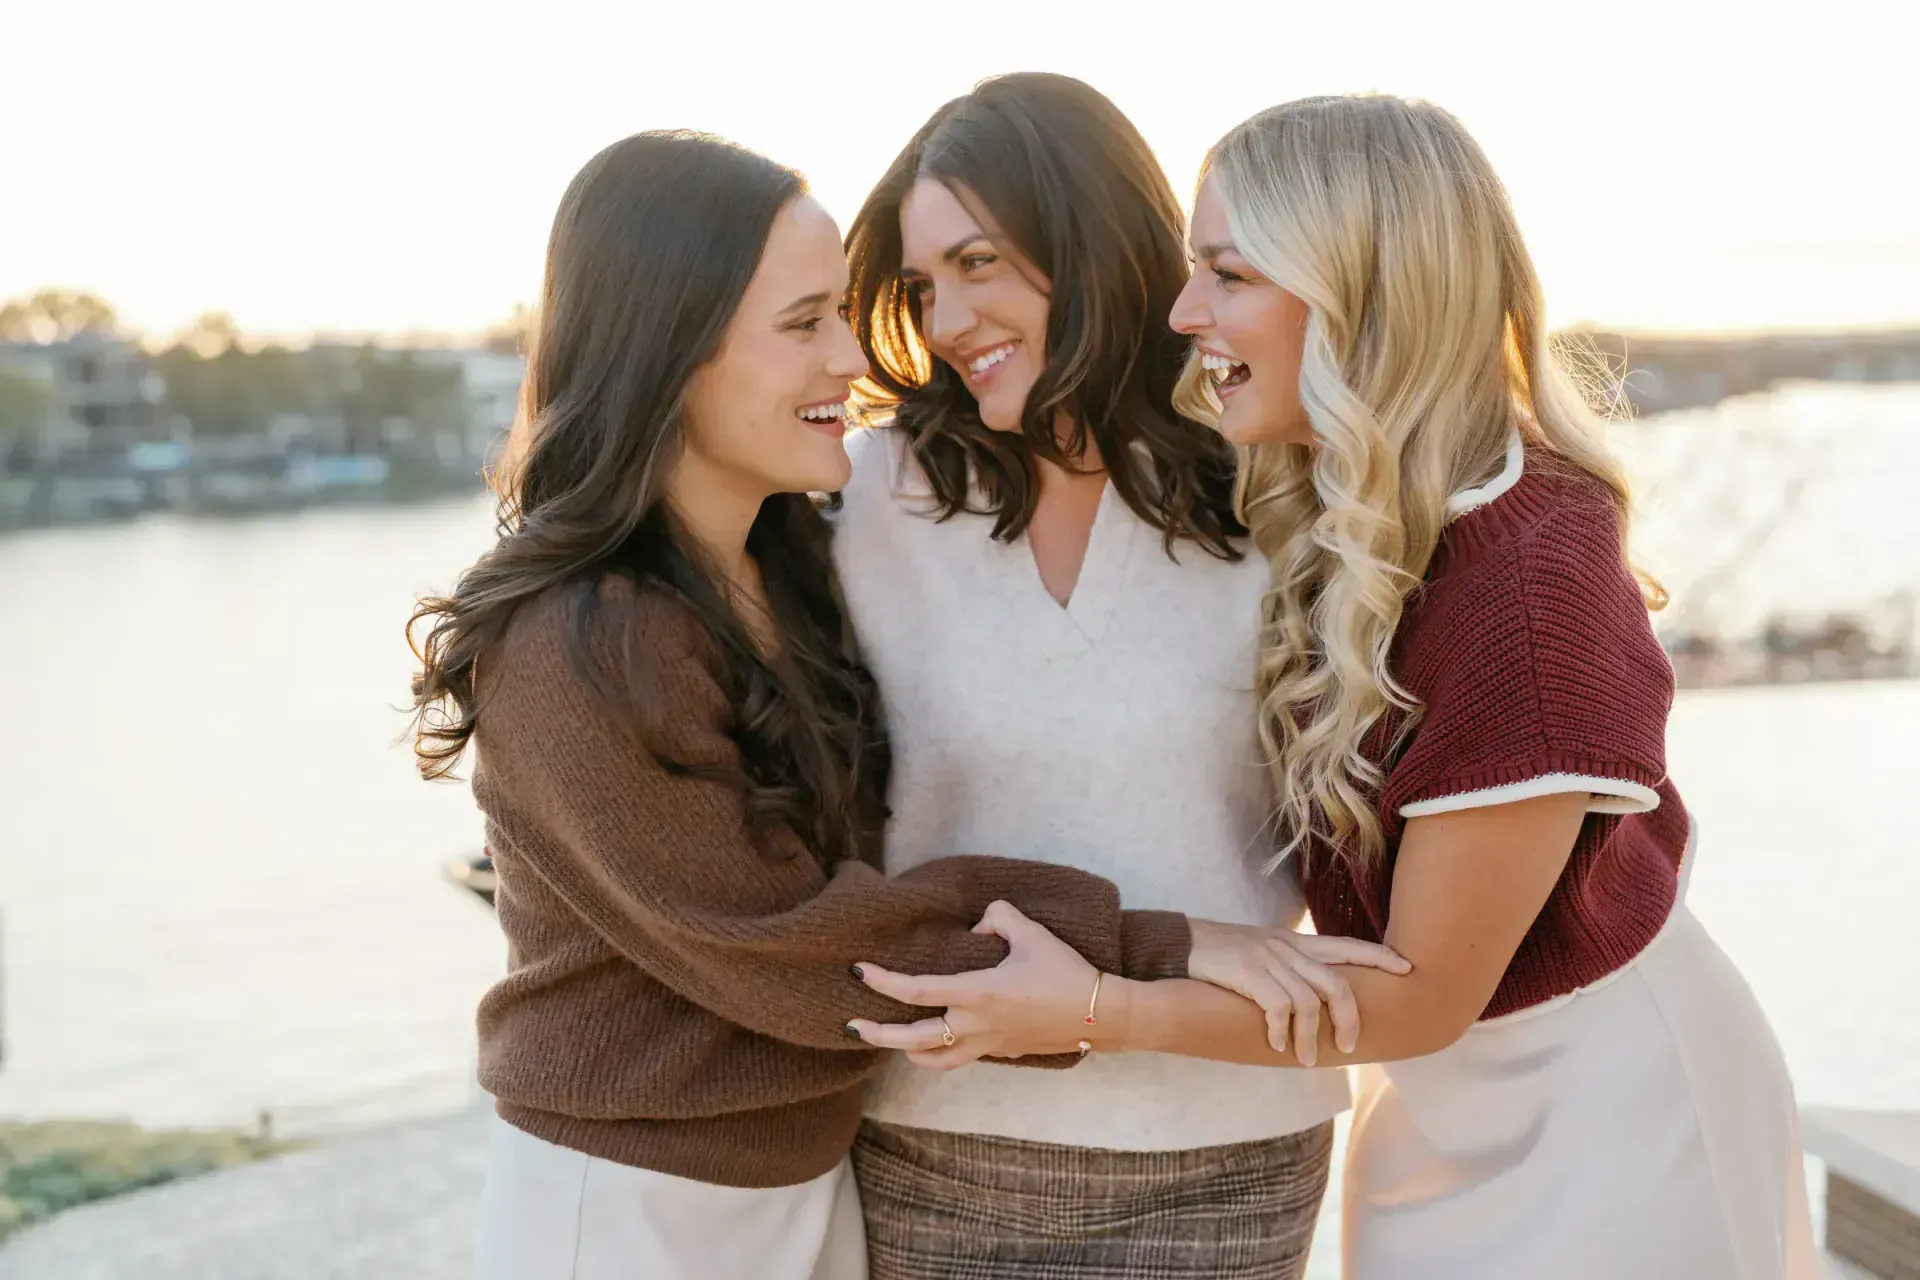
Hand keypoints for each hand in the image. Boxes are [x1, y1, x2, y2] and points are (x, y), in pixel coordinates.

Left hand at [845, 900, 1106, 1069]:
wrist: (1099, 1014)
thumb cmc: (1066, 972)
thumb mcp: (1031, 932)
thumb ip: (997, 918)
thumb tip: (976, 927)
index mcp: (977, 993)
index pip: (916, 990)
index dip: (882, 981)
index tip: (859, 970)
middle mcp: (975, 1025)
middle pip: (912, 1039)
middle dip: (877, 1033)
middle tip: (852, 1025)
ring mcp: (987, 1043)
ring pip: (933, 1060)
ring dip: (905, 1051)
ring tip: (890, 1040)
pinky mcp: (1001, 1051)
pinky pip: (959, 1057)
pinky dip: (938, 1053)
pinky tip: (936, 1040)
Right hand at [1186, 919, 1410, 1063]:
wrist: (1180, 944)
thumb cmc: (1222, 956)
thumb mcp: (1263, 953)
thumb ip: (1290, 969)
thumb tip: (1315, 1001)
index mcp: (1296, 942)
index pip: (1347, 946)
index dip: (1379, 957)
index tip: (1407, 969)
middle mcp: (1287, 947)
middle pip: (1337, 983)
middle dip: (1348, 1019)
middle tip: (1346, 1049)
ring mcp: (1267, 959)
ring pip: (1308, 1002)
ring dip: (1310, 1037)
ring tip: (1304, 1060)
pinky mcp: (1246, 972)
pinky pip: (1277, 1007)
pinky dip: (1281, 1031)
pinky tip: (1277, 1045)